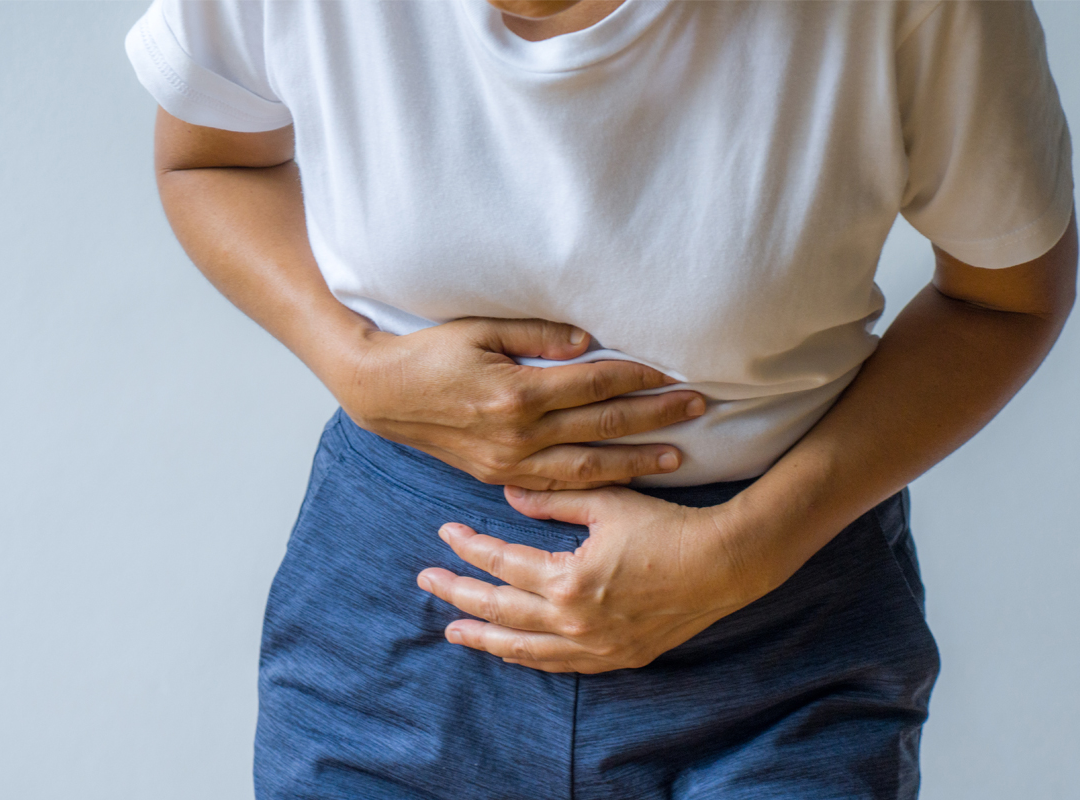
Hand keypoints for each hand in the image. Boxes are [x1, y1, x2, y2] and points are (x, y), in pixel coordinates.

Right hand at [338, 318, 704, 489]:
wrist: (382, 394)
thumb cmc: (430, 353)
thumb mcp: (479, 330)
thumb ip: (537, 336)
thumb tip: (589, 341)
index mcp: (517, 393)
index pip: (594, 385)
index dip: (638, 377)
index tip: (673, 371)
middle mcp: (518, 434)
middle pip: (602, 427)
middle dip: (654, 417)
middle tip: (697, 408)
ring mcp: (510, 462)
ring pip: (587, 467)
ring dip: (636, 461)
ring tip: (678, 457)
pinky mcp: (499, 477)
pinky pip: (558, 486)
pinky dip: (595, 484)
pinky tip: (624, 481)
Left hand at [416, 485, 761, 672]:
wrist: (724, 564)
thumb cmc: (667, 526)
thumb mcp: (607, 502)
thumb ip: (553, 499)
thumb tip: (508, 495)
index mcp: (567, 579)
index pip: (501, 564)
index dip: (469, 548)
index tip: (446, 533)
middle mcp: (574, 621)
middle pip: (499, 610)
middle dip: (458, 594)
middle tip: (426, 582)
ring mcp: (595, 646)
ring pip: (523, 648)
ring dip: (485, 637)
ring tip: (454, 630)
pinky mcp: (616, 658)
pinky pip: (559, 664)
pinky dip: (528, 657)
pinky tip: (511, 651)